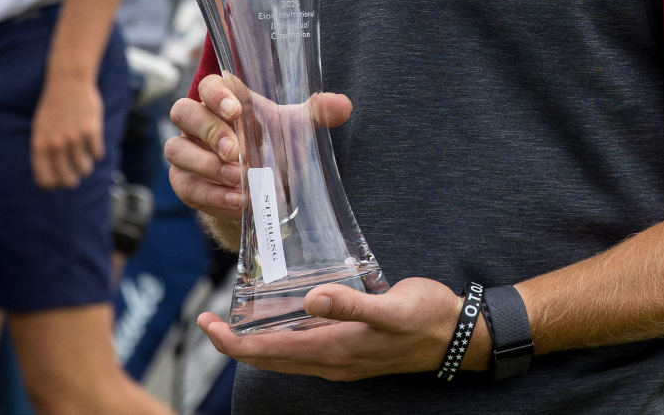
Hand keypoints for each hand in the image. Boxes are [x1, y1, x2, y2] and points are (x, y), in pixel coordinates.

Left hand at [31, 75, 106, 189]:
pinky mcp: (91, 131)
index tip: (58, 182)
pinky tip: (93, 142)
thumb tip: (51, 178)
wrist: (68, 81)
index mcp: (40, 145)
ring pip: (85, 170)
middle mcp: (56, 145)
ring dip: (85, 166)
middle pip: (67, 180)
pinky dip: (96, 152)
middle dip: (72, 181)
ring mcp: (74, 138)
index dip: (53, 185)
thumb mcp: (40, 129)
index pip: (45, 179)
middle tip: (75, 174)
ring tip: (84, 157)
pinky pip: (97, 155)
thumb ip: (44, 151)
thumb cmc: (53, 106)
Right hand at [166, 74, 352, 221]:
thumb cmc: (270, 145)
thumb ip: (316, 113)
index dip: (217, 94)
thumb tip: (343, 105)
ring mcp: (186, 151)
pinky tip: (236, 200)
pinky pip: (185, 185)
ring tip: (237, 179)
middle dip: (210, 132)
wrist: (259, 186)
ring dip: (207, 165)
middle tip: (236, 152)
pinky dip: (211, 194)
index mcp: (222, 99)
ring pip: (177, 150)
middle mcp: (197, 121)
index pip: (208, 85)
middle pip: (185, 113)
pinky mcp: (184, 181)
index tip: (237, 109)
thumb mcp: (293, 128)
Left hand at [197, 276, 489, 379]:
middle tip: (206, 321)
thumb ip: (351, 306)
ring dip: (254, 345)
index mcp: (333, 351)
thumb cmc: (426, 317)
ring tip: (232, 323)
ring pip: (284, 357)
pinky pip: (302, 351)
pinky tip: (280, 321)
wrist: (457, 336)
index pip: (268, 353)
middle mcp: (331, 361)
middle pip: (269, 360)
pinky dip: (280, 340)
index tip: (207, 324)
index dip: (233, 343)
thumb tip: (311, 301)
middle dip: (234, 344)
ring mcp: (340, 360)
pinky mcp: (350, 351)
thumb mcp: (391, 309)